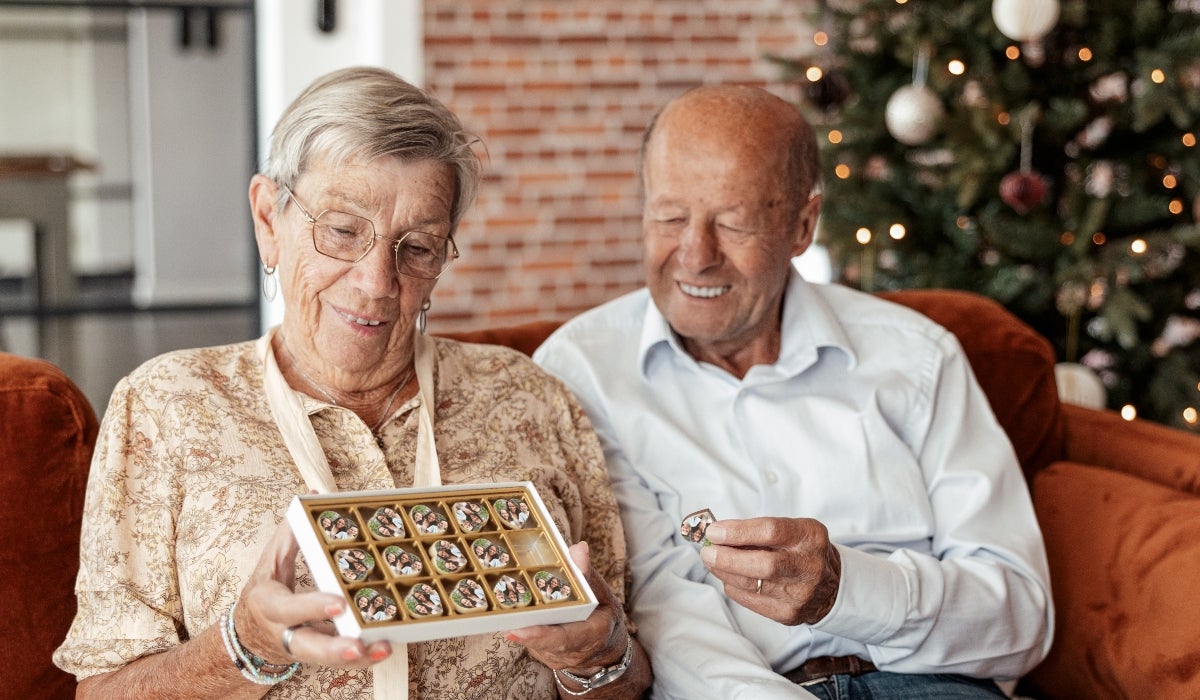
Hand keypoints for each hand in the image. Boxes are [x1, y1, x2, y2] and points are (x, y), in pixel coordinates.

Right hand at [232, 520, 394, 667]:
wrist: (251, 635)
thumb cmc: (267, 591)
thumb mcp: (270, 561)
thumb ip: (291, 532)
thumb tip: (312, 497)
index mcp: (270, 606)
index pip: (289, 608)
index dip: (312, 607)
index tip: (339, 604)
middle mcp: (285, 633)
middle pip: (308, 647)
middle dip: (334, 649)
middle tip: (359, 645)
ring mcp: (303, 648)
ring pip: (327, 659)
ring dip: (357, 658)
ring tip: (383, 648)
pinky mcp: (319, 654)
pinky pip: (341, 659)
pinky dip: (362, 656)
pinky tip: (384, 647)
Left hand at [504, 541, 629, 672]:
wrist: (602, 650)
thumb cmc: (602, 616)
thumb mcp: (603, 595)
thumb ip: (587, 575)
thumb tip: (577, 548)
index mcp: (591, 635)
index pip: (564, 638)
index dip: (540, 635)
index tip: (516, 630)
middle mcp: (569, 652)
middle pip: (540, 642)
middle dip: (519, 629)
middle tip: (499, 617)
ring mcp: (552, 656)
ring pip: (530, 641)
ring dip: (514, 626)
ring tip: (495, 610)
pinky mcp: (539, 652)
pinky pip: (527, 638)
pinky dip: (516, 624)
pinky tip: (501, 611)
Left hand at [700, 516, 840, 625]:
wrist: (830, 586)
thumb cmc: (801, 551)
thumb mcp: (791, 530)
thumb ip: (758, 531)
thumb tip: (718, 534)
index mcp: (809, 537)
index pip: (771, 531)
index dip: (738, 531)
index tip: (714, 531)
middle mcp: (808, 566)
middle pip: (763, 564)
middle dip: (728, 558)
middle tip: (707, 551)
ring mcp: (800, 593)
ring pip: (753, 585)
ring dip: (725, 572)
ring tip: (712, 561)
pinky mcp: (789, 614)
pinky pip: (752, 601)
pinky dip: (734, 587)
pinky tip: (728, 577)